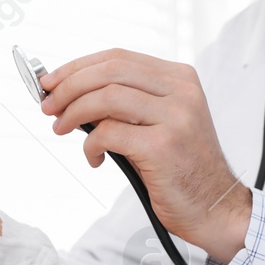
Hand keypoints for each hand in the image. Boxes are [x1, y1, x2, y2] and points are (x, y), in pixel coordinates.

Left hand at [39, 49, 250, 260]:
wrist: (215, 207)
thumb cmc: (180, 168)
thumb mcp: (159, 122)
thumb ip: (126, 102)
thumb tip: (71, 93)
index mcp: (180, 78)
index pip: (118, 58)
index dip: (78, 67)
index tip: (51, 81)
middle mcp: (181, 91)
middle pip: (109, 71)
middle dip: (69, 86)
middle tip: (48, 106)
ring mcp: (176, 117)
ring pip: (106, 97)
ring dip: (73, 113)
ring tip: (61, 129)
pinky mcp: (164, 146)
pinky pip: (109, 133)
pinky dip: (90, 145)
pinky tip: (92, 158)